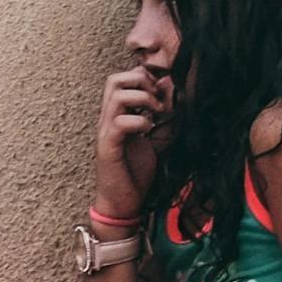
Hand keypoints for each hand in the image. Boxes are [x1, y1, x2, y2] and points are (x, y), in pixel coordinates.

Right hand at [93, 62, 165, 222]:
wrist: (122, 202)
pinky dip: (139, 121)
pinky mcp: (108, 146)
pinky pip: (120, 122)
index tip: (163, 93)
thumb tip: (175, 96)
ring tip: (157, 114)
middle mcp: (108, 118)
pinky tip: (148, 130)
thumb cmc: (135, 172)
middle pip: (115, 79)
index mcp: (118, 114)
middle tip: (158, 101)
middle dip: (141, 82)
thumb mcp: (158, 140)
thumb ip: (165, 120)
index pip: (124, 78)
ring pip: (117, 96)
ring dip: (143, 99)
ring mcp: (106, 131)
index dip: (145, 78)